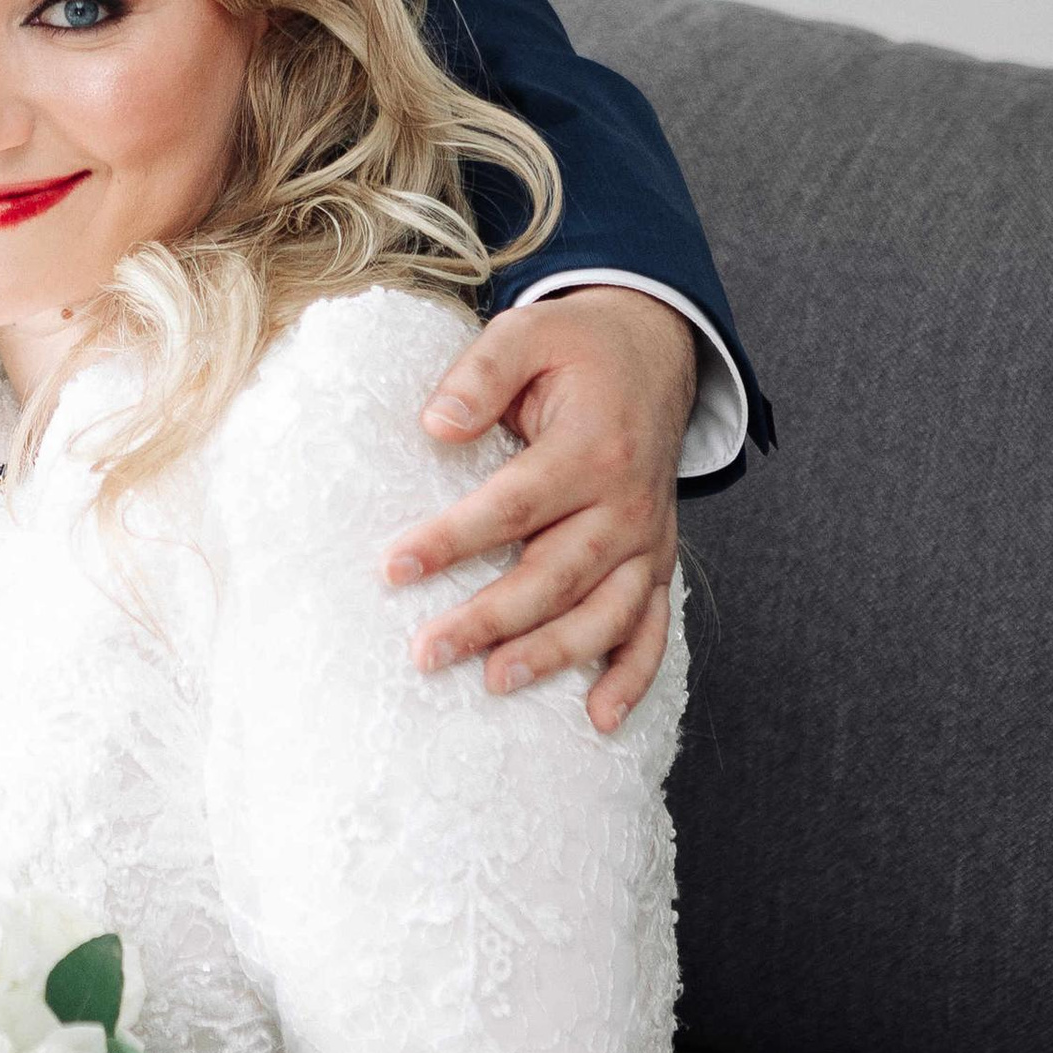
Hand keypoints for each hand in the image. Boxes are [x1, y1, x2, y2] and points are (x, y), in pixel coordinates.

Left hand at [386, 289, 698, 734]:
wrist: (654, 352)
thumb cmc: (576, 350)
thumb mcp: (527, 333)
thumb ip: (480, 375)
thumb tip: (437, 425)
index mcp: (594, 446)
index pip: (514, 505)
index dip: (452, 540)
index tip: (393, 567)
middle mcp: (630, 502)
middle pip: (556, 574)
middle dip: (490, 619)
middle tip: (427, 652)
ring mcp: (650, 539)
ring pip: (606, 613)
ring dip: (552, 655)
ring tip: (493, 683)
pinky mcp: (659, 561)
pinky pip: (653, 627)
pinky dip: (633, 676)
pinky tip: (598, 719)